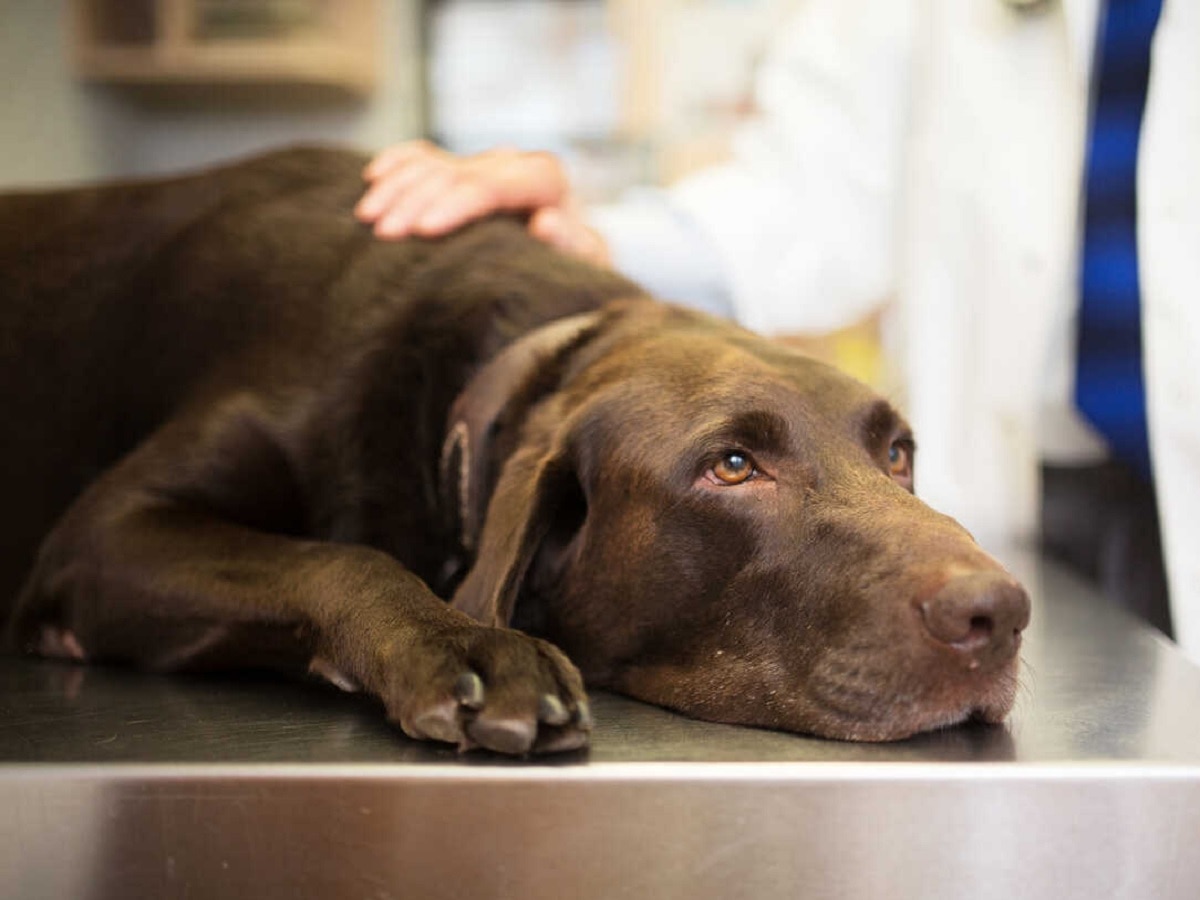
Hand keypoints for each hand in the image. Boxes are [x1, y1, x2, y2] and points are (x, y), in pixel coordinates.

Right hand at [356, 141, 610, 266]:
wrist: (571, 261)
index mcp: (543, 178)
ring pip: (432, 163)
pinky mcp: (463, 170)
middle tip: (382, 234)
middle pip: (453, 173)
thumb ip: (571, 243)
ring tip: (367, 218)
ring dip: (397, 187)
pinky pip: (423, 156)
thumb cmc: (576, 269)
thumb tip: (546, 220)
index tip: (423, 231)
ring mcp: (483, 164)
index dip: (454, 205)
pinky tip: (372, 177)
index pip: (490, 185)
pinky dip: (397, 163)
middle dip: (415, 201)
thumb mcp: (583, 264)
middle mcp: (511, 163)